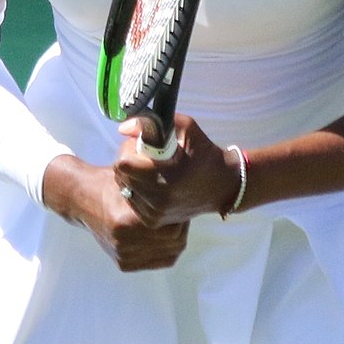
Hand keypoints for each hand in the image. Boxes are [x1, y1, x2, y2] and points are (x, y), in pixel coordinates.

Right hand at [43, 154, 187, 271]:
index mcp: (125, 222)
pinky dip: (166, 248)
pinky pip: (158, 261)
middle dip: (181, 226)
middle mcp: (123, 244)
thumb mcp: (134, 180)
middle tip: (180, 211)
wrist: (84, 198)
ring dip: (175, 237)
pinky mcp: (123, 264)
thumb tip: (187, 190)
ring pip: (169, 253)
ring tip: (172, 220)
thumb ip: (157, 189)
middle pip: (173, 243)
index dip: (181, 216)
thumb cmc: (113, 184)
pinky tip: (164, 232)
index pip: (172, 229)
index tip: (181, 203)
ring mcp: (123, 256)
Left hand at [114, 114, 242, 226]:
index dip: (129, 149)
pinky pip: (132, 201)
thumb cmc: (203, 153)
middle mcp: (159, 197)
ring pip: (124, 188)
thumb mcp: (185, 128)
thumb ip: (152, 123)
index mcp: (166, 175)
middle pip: (121, 175)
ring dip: (132, 176)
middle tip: (145, 157)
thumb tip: (123, 128)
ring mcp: (156, 212)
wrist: (222, 185)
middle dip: (129, 161)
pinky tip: (153, 184)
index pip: (123, 163)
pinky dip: (138, 190)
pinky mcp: (155, 221)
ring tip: (151, 170)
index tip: (142, 145)